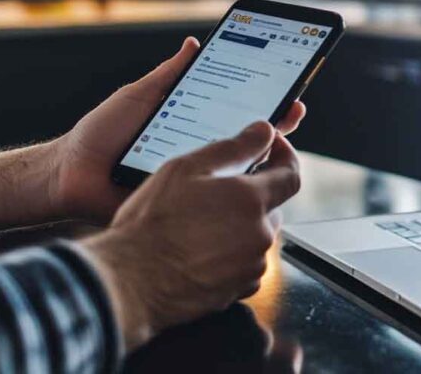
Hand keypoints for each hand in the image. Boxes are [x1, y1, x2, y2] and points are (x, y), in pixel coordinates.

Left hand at [50, 37, 306, 222]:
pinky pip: (210, 202)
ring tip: (278, 140)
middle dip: (276, 127)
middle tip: (293, 110)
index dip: (264, 105)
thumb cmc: (99, 135)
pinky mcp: (181, 207)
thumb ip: (169, 75)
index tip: (289, 91)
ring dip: (261, 160)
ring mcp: (193, 183)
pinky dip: (232, 193)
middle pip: (246, 144)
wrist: (68, 174)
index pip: (237, 116)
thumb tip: (194, 44)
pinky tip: (248, 179)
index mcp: (192, 127)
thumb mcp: (139, 96)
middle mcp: (197, 155)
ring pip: (236, 175)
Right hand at [82, 121, 300, 350]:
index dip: (284, 157)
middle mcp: (259, 235)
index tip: (271, 150)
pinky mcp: (238, 290)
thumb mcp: (187, 169)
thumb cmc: (152, 224)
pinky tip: (200, 248)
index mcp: (252, 200)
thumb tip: (264, 131)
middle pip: (273, 206)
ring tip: (201, 221)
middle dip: (254, 193)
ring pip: (257, 235)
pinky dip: (232, 252)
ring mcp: (250, 266)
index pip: (291, 174)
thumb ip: (234, 147)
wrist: (130, 281)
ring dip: (240, 224)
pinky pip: (245, 263)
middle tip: (218, 188)